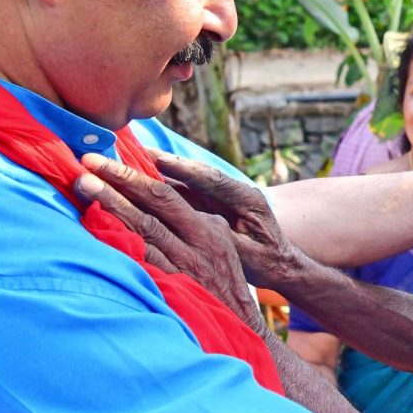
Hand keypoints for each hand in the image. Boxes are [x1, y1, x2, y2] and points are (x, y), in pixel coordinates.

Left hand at [74, 154, 259, 324]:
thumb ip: (191, 221)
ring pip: (143, 228)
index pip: (166, 194)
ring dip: (111, 205)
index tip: (106, 158)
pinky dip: (120, 242)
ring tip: (84, 185)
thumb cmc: (223, 282)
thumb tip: (156, 196)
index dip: (134, 175)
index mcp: (209, 227)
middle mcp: (198, 241)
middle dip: (118, 180)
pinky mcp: (174, 287)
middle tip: (86, 161)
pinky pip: (142, 261)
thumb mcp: (217, 244)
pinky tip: (96, 229)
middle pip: (153, 203)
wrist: (242, 327)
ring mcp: (185, 265)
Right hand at [143, 149, 299, 286]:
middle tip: (139, 151)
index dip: (187, 171)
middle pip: (197, 174)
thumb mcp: (253, 256)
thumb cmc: (267, 262)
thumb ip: (232, 243)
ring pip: (188, 180)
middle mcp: (233, 191)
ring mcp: (220, 196)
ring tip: (134, 160)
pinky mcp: (210, 202)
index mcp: (248, 199)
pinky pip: (184, 191)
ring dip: (162, 172)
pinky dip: (165, 185)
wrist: (278, 262)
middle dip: (169, 163)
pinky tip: (142, 180)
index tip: (162, 161)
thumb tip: (211, 232)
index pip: (214, 181)